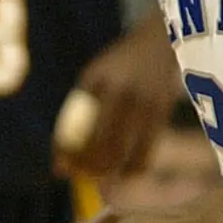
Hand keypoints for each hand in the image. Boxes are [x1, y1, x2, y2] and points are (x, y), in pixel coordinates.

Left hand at [54, 22, 181, 178]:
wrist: (159, 42)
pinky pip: (148, 148)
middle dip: (87, 167)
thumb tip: (63, 153)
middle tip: (80, 178)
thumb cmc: (119, 65)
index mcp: (96, 79)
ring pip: (123, 149)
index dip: (66, 150)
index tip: (60, 169)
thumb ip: (78, 109)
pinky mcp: (162, 110)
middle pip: (98, 141)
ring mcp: (143, 100)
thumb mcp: (95, 77)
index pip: (73, 123)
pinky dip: (135, 167)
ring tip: (99, 179)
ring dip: (109, 171)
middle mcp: (119, 90)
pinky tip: (125, 175)